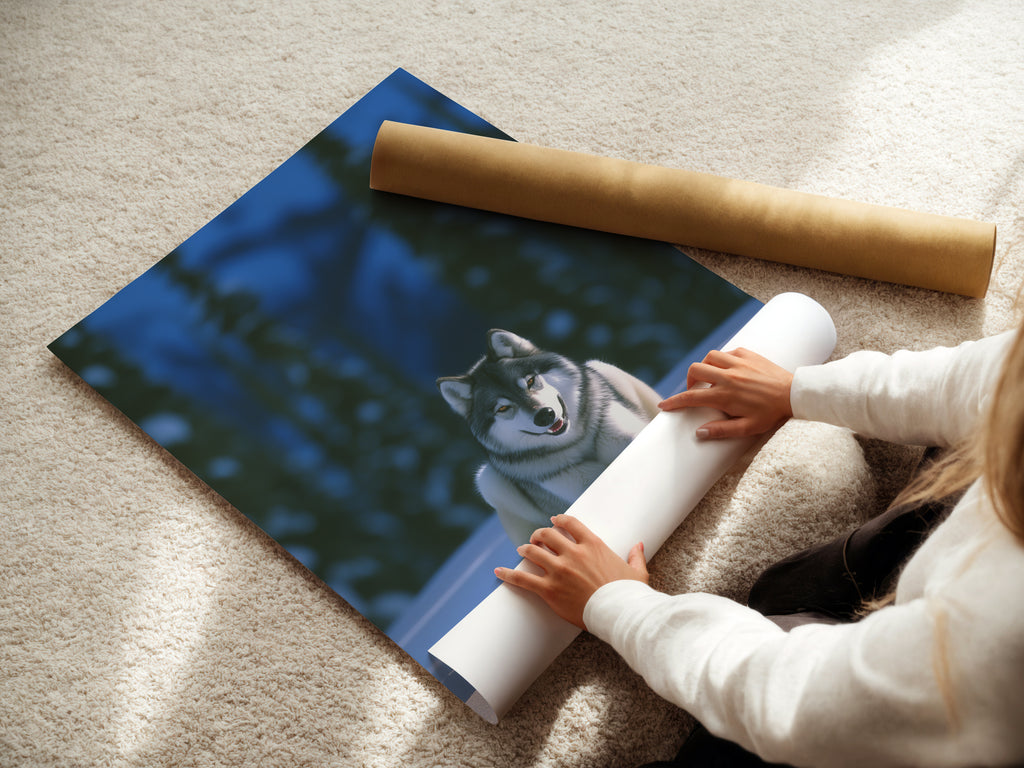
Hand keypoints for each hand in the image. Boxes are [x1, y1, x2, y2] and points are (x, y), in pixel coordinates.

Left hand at [494, 514, 648, 629]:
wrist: (620, 614)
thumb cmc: (629, 594)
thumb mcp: (637, 572)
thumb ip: (635, 556)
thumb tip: (639, 545)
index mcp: (593, 545)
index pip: (570, 524)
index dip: (559, 520)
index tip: (553, 521)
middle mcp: (573, 553)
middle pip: (547, 535)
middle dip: (539, 534)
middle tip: (535, 538)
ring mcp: (559, 571)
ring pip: (533, 552)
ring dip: (526, 549)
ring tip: (522, 550)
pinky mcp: (549, 590)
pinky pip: (523, 579)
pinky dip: (508, 574)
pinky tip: (498, 571)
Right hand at [658, 347, 793, 439]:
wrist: (794, 394)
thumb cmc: (771, 414)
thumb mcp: (748, 428)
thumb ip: (722, 430)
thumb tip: (699, 433)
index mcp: (725, 395)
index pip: (691, 398)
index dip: (674, 402)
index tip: (664, 406)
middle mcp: (728, 376)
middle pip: (695, 370)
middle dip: (689, 381)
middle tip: (695, 391)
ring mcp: (738, 363)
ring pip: (709, 357)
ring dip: (705, 367)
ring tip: (710, 378)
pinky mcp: (748, 354)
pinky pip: (727, 352)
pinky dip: (722, 359)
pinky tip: (728, 369)